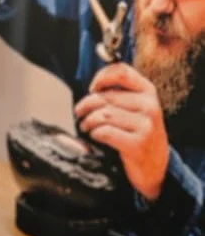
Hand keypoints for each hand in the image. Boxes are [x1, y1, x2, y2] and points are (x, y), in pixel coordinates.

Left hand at [74, 62, 169, 200]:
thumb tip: (93, 87)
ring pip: (103, 114)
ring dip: (88, 121)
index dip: (101, 77)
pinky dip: (95, 133)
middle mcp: (149, 106)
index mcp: (148, 91)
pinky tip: (96, 135)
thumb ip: (119, 93)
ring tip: (85, 125)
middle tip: (79, 113)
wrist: (155, 164)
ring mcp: (145, 125)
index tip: (92, 88)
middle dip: (86, 105)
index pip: (121, 72)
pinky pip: (105, 132)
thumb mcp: (136, 108)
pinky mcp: (137, 144)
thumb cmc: (138, 132)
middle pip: (105, 97)